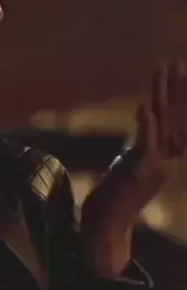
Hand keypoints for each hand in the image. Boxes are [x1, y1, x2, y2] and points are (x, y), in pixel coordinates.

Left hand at [80, 60, 186, 277]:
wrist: (109, 225)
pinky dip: (146, 125)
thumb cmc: (118, 194)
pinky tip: (146, 106)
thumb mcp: (135, 166)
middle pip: (177, 118)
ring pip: (163, 125)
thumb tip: (146, 122)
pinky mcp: (139, 173)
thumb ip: (145, 146)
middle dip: (178, 90)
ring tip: (163, 72)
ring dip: (162, 97)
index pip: (182, 123)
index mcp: (168, 159)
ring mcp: (156, 167)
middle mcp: (168, 161)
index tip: (183, 75)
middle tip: (178, 64)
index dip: (184, 99)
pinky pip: (145, 145)